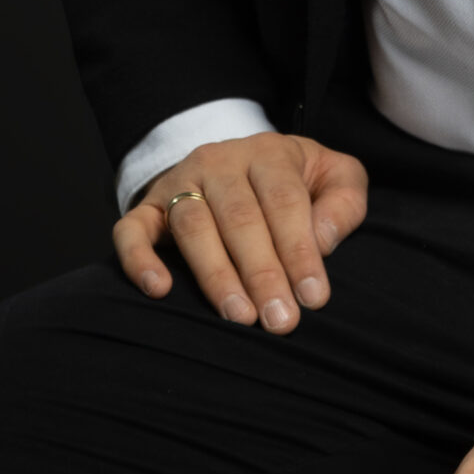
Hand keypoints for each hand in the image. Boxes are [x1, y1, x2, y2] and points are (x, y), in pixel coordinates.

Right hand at [112, 132, 368, 333]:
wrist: (243, 163)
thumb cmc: (298, 182)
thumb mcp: (334, 178)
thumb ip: (342, 203)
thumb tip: (321, 241)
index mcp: (269, 153)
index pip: (285, 202)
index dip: (300, 250)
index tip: (314, 297)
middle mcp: (220, 161)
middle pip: (240, 218)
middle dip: (262, 273)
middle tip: (279, 320)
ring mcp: (180, 181)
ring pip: (193, 226)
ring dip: (216, 275)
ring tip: (239, 318)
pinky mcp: (148, 206)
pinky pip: (132, 229)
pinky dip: (139, 259)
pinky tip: (159, 290)